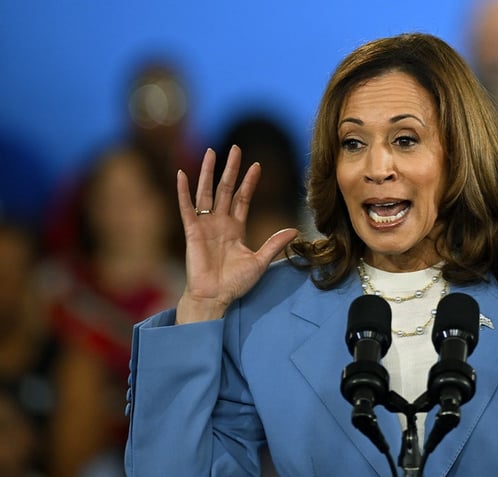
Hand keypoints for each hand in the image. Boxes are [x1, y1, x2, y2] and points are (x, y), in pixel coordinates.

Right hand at [175, 146, 298, 323]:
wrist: (215, 297)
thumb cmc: (235, 283)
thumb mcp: (260, 261)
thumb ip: (274, 243)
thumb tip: (295, 230)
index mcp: (236, 228)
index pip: (244, 198)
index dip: (250, 182)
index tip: (257, 165)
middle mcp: (220, 223)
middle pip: (226, 189)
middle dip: (231, 169)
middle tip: (236, 148)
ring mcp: (205, 225)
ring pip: (206, 192)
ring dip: (208, 172)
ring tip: (211, 152)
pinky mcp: (192, 232)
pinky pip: (186, 208)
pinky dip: (183, 191)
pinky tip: (181, 174)